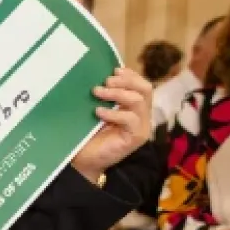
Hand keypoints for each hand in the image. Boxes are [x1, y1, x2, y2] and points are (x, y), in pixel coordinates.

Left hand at [71, 67, 153, 182]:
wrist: (83, 160)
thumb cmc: (87, 135)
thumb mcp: (95, 110)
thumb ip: (103, 96)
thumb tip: (97, 74)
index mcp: (134, 107)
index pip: (142, 85)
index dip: (130, 75)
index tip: (113, 69)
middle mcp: (141, 115)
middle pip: (146, 89)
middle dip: (126, 81)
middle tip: (106, 81)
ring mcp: (141, 127)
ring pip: (139, 101)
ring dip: (117, 93)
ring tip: (97, 92)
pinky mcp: (136, 138)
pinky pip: (131, 119)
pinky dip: (114, 113)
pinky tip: (98, 112)